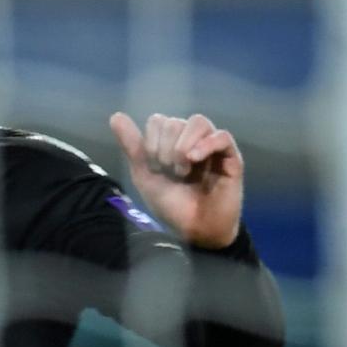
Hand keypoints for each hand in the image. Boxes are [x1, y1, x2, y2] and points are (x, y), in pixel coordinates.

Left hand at [108, 111, 244, 249]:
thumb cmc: (171, 204)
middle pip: (174, 122)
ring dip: (182, 147)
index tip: (154, 168)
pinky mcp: (231, 157)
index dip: (151, 142)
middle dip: (164, 149)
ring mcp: (212, 147)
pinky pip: (221, 136)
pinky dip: (205, 144)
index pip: (158, 121)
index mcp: (172, 142)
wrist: (195, 230)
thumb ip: (132, 146)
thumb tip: (115, 116)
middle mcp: (192, 140)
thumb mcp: (145, 175)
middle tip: (169, 172)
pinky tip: (194, 160)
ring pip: (198, 122)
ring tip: (182, 172)